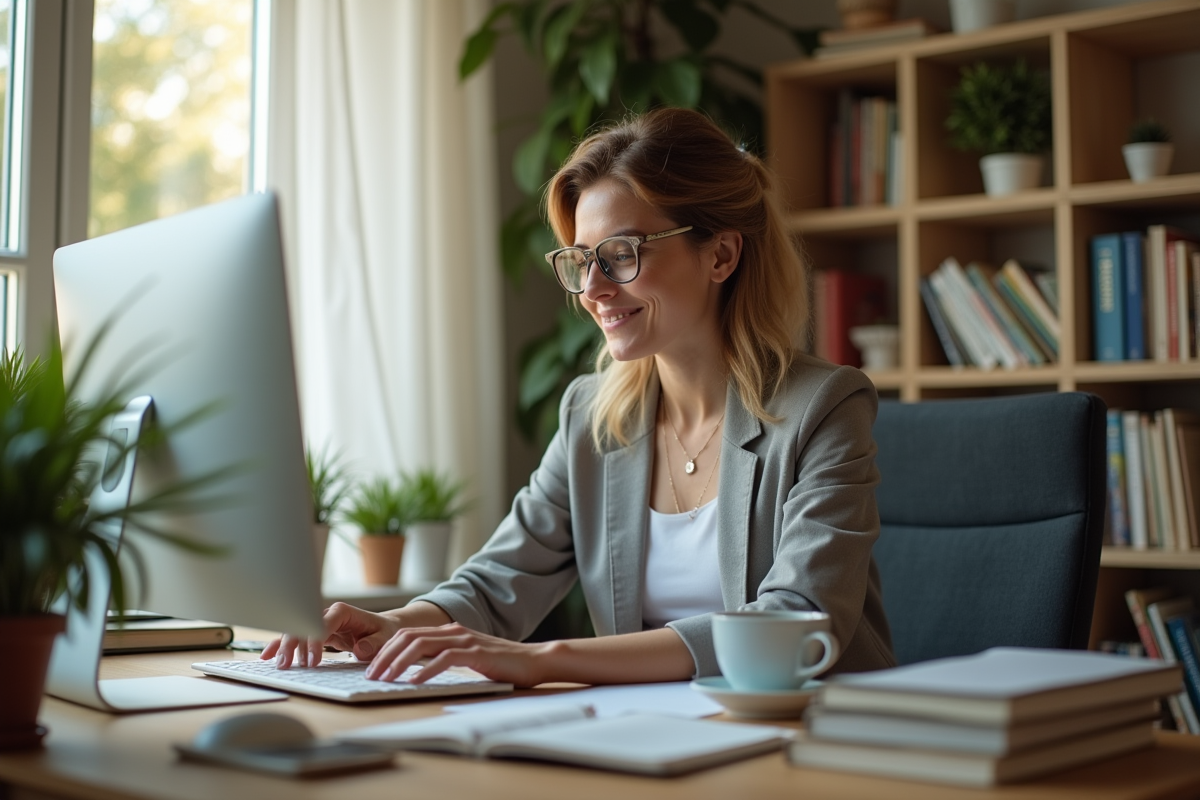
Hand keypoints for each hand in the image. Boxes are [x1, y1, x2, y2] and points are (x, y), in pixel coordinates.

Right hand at [260, 602, 399, 667]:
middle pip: (303, 624)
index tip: (313, 661)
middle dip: (293, 644)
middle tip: (288, 665)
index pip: (322, 622)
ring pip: (295, 631)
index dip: (315, 640)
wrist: (384, 629)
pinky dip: (281, 646)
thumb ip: (374, 643)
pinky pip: (295, 639)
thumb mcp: (385, 637)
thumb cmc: (384, 631)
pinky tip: (267, 656)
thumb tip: (359, 650)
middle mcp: (327, 614)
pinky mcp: (314, 634)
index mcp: (343, 612)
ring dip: (285, 647)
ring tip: (280, 666)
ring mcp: (318, 623)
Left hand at [365, 623, 552, 687]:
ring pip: (421, 646)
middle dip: (385, 656)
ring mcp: (465, 640)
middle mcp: (453, 631)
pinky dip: (426, 670)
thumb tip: (415, 672)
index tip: (373, 668)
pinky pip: (444, 659)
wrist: (533, 660)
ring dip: (399, 663)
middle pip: (408, 638)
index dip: (386, 650)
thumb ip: (444, 658)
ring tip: (386, 679)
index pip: (407, 635)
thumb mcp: (466, 658)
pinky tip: (414, 682)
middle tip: (371, 675)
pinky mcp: (476, 653)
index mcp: (448, 631)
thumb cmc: (501, 664)